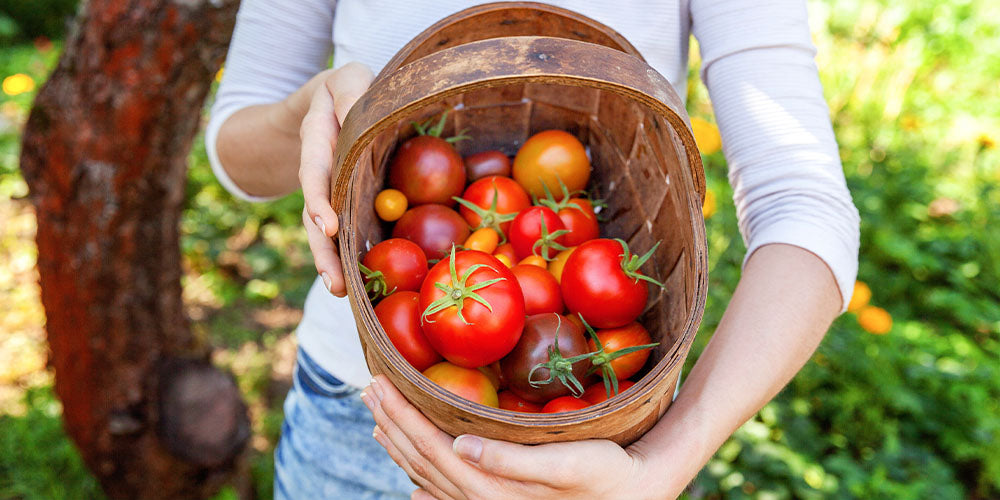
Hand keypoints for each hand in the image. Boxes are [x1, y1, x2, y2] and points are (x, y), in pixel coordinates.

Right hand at [296, 62, 373, 296]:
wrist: (331, 98)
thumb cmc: (347, 86)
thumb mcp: (348, 78)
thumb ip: (350, 90)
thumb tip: (354, 111)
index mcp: (317, 141)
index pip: (314, 174)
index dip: (319, 200)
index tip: (327, 226)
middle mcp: (317, 171)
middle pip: (313, 215)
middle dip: (321, 250)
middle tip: (334, 282)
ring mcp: (327, 190)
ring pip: (322, 231)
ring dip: (329, 262)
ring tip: (340, 291)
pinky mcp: (342, 201)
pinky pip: (340, 230)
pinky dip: (343, 255)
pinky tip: (354, 281)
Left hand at [361, 375, 666, 499]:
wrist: (633, 498)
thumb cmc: (605, 473)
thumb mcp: (566, 463)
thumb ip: (511, 459)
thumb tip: (460, 445)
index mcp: (490, 488)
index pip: (431, 447)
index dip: (402, 415)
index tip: (378, 384)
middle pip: (421, 461)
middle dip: (393, 424)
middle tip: (368, 389)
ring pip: (428, 477)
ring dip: (401, 447)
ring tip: (380, 421)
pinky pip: (446, 493)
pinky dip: (422, 478)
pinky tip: (412, 477)